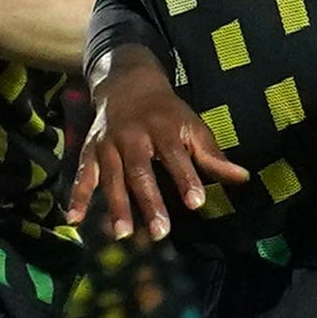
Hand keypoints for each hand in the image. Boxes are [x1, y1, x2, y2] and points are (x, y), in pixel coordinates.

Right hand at [65, 51, 247, 242]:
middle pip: (141, 171)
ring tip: (123, 234)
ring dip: (116, 205)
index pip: (176, 156)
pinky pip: (83, 175)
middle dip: (149, 201)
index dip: (185, 179)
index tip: (194, 203)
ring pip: (112, 177)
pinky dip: (77, 196)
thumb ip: (212, 155)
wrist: (126, 83)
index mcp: (162, 129)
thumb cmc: (166, 112)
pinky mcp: (91, 150)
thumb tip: (243, 178)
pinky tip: (73, 219)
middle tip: (160, 231)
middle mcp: (133, 137)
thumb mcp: (192, 126)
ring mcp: (108, 144)